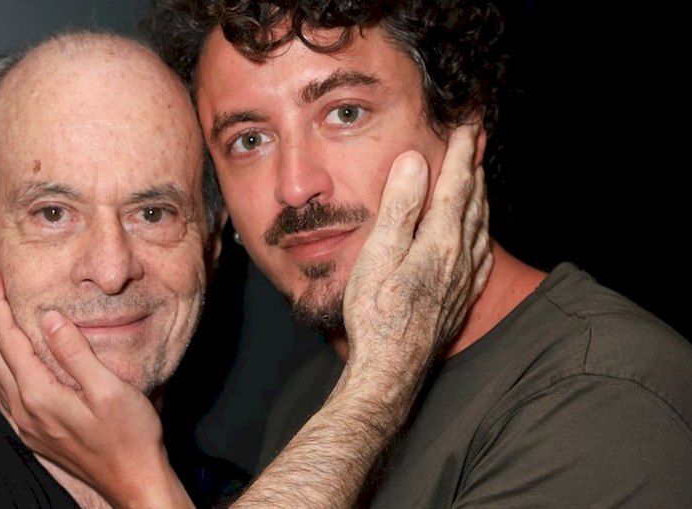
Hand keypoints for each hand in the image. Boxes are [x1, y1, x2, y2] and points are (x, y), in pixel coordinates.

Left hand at [0, 266, 192, 507]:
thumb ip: (75, 352)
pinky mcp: (34, 433)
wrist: (133, 481)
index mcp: (39, 395)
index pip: (8, 337)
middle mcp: (25, 410)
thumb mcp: (110, 390)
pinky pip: (1, 392)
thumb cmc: (131, 437)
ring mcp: (26, 424)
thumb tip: (48, 318)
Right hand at [343, 123, 490, 383]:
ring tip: (479, 176)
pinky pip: (481, 255)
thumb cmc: (376, 314)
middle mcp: (459, 257)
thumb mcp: (379, 254)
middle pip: (473, 201)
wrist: (391, 368)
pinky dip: (482, 232)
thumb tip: (414, 161)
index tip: (465, 127)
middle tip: (477, 139)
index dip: (460, 153)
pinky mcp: (460, 298)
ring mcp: (463, 279)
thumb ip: (400, 207)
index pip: (454, 185)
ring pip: (479, 226)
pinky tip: (481, 234)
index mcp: (439, 240)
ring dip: (480, 195)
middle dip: (474, 167)